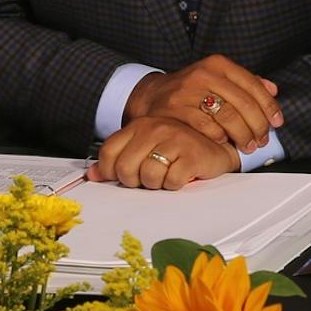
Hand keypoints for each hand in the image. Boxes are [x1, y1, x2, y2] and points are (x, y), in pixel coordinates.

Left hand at [93, 117, 239, 188]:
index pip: (108, 153)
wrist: (218, 146)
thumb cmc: (180, 148)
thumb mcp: (146, 149)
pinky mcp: (192, 154)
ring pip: (148, 176)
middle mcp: (156, 128)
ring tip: (168, 174)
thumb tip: (92, 175)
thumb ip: (118, 159)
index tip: (125, 175)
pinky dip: (175, 184)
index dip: (112, 171)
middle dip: (135, 181)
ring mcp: (175, 140)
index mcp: (140, 125)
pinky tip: (182, 175)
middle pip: (125, 168)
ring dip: (157, 183)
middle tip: (151, 176)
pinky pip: (171, 181)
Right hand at [124, 56, 280, 153]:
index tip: (277, 122)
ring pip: (227, 116)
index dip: (269, 106)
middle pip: (243, 103)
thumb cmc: (192, 89)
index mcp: (218, 64)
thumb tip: (274, 90)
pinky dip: (220, 136)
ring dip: (243, 134)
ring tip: (248, 145)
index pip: (253, 85)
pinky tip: (225, 142)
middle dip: (258, 125)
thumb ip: (246, 82)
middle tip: (263, 139)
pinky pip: (206, 127)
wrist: (152, 96)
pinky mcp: (175, 109)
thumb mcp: (218, 77)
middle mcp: (204, 74)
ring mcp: (188, 92)